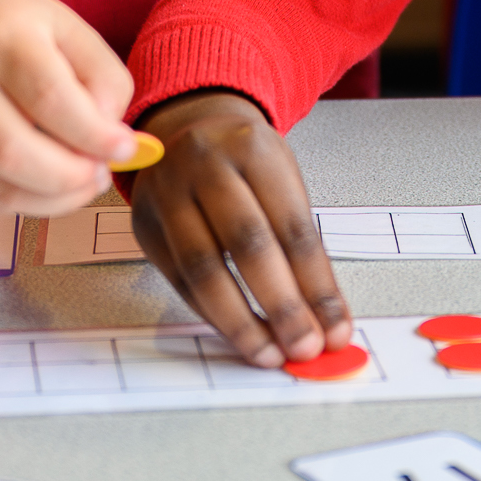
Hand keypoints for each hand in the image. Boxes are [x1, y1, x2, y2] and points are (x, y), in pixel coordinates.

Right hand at [0, 0, 136, 215]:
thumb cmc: (11, 28)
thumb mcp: (65, 27)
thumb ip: (102, 77)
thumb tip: (111, 138)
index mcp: (1, 40)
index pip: (49, 99)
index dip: (94, 134)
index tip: (125, 148)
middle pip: (13, 153)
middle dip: (71, 176)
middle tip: (101, 171)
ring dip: (55, 198)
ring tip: (85, 181)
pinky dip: (30, 202)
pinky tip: (53, 186)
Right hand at [127, 91, 350, 366]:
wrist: (186, 128)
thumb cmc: (245, 162)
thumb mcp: (282, 180)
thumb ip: (302, 247)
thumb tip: (326, 318)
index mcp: (254, 149)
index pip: (293, 226)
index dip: (317, 285)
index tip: (335, 329)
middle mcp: (206, 165)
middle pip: (247, 244)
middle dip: (282, 305)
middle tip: (305, 347)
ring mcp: (168, 193)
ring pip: (203, 268)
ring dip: (240, 321)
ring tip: (269, 352)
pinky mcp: (145, 225)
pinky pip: (179, 279)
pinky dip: (211, 313)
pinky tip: (237, 333)